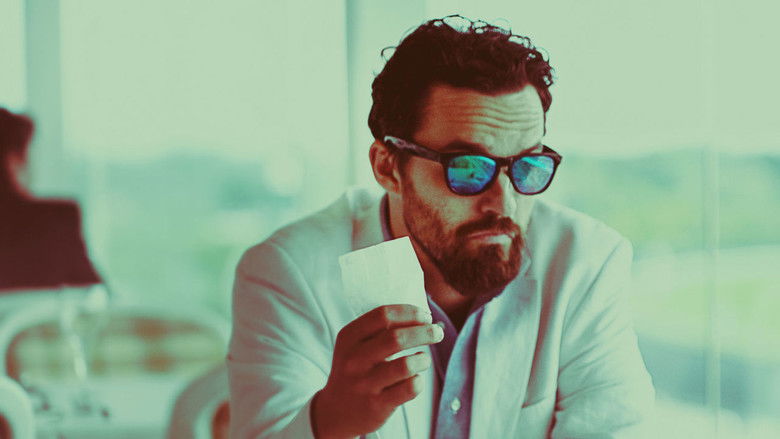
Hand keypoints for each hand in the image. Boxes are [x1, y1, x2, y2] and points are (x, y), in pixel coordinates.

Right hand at [312, 304, 443, 438]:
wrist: (335, 412)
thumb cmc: (355, 371)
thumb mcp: (355, 345)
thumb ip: (380, 329)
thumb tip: (421, 316)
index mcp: (349, 338)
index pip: (383, 316)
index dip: (409, 313)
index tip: (425, 316)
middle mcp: (354, 360)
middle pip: (397, 338)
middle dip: (424, 332)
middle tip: (437, 332)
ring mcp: (365, 384)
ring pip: (406, 365)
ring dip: (423, 359)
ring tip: (424, 360)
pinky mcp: (377, 405)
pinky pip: (409, 389)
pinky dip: (419, 381)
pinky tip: (415, 379)